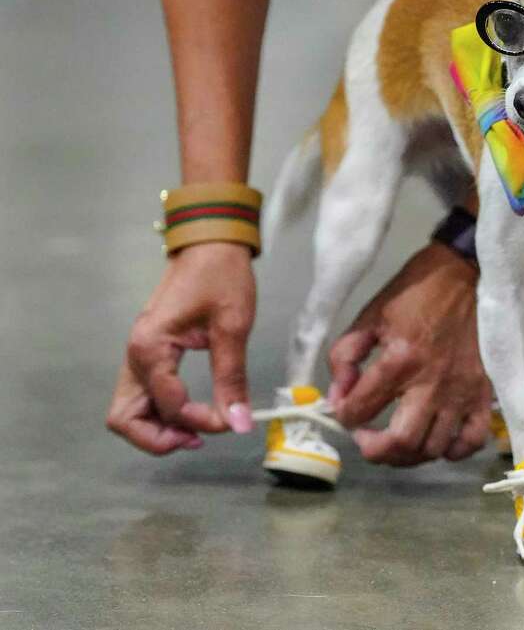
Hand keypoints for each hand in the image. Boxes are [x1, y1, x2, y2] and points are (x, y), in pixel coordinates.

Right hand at [107, 242, 255, 453]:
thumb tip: (239, 423)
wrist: (210, 245)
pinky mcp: (148, 355)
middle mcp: (134, 355)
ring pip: (129, 411)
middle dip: (159, 438)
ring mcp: (137, 356)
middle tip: (200, 437)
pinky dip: (161, 412)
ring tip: (199, 429)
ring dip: (158, 428)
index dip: (200, 421)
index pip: (168, 405)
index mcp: (150, 347)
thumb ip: (232, 378)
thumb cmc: (221, 277)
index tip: (231, 419)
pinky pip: (143, 395)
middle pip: (124, 418)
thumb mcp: (232, 327)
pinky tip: (192, 412)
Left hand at [328, 242, 491, 464]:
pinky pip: (472, 440)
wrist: (465, 274)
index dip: (342, 415)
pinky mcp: (484, 393)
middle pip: (400, 444)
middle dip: (373, 449)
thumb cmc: (416, 292)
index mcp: (400, 360)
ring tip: (397, 438)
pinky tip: (437, 441)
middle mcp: (432, 383)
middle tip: (367, 436)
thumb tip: (339, 393)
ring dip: (407, 453)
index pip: (359, 410)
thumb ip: (345, 355)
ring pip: (432, 448)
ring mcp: (462, 392)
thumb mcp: (370, 315)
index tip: (345, 409)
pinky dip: (453, 450)